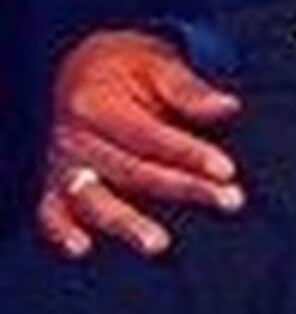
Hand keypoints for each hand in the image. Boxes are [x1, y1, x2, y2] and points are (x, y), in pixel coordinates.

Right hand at [35, 29, 243, 258]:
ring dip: (126, 223)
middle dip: (183, 189)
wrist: (86, 69)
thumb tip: (226, 106)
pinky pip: (50, 212)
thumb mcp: (158, 64)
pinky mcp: (55, 185)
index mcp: (96, 104)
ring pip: (92, 198)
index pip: (150, 136)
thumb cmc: (128, 69)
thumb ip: (189, 90)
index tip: (227, 170)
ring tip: (158, 244)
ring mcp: (62, 165)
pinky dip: (61, 232)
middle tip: (227, 201)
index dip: (189, 154)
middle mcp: (74, 137)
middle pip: (132, 171)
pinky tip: (82, 248)